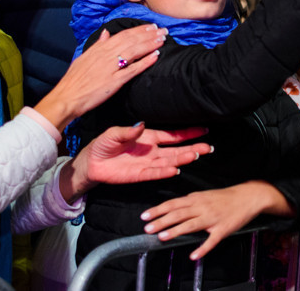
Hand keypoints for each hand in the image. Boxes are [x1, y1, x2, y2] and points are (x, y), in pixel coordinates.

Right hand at [35, 24, 167, 129]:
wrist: (66, 97)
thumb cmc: (74, 80)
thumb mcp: (84, 57)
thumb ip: (97, 45)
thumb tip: (106, 33)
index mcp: (99, 49)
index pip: (123, 35)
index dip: (138, 30)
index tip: (151, 26)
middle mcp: (106, 55)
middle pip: (131, 40)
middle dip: (149, 34)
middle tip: (163, 30)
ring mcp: (111, 67)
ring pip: (134, 51)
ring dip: (150, 44)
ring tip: (162, 39)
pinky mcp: (114, 81)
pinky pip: (133, 69)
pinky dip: (145, 61)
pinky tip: (155, 56)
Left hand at [61, 125, 212, 201]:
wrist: (91, 163)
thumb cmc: (103, 145)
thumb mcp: (114, 133)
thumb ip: (128, 131)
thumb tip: (142, 124)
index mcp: (148, 137)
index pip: (172, 135)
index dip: (188, 133)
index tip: (204, 130)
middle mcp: (151, 150)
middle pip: (176, 149)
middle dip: (192, 148)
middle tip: (207, 148)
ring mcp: (147, 163)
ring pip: (169, 161)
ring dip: (182, 159)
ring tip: (195, 155)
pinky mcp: (139, 175)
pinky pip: (155, 173)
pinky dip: (164, 171)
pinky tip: (175, 169)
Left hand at [140, 181, 291, 259]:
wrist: (248, 197)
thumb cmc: (225, 197)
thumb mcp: (204, 195)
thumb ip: (189, 202)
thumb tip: (173, 209)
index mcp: (196, 198)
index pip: (172, 204)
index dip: (158, 210)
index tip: (145, 216)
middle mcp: (202, 207)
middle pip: (178, 214)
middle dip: (161, 221)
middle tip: (147, 228)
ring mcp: (212, 218)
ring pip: (191, 225)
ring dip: (175, 231)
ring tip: (162, 237)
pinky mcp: (223, 229)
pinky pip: (211, 240)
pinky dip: (202, 249)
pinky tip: (193, 256)